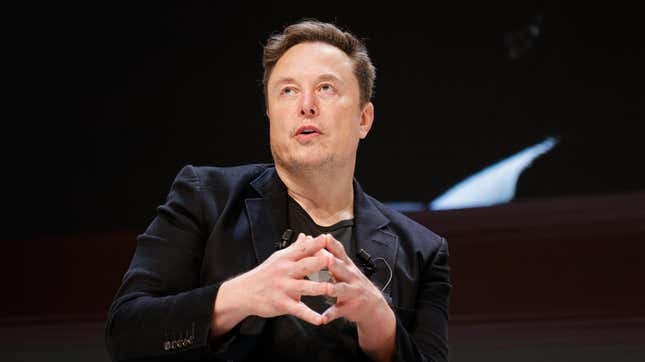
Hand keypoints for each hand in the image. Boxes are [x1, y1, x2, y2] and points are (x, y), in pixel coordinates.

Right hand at [222, 233, 333, 325]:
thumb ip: (295, 248)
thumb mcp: (278, 258)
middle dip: (319, 262)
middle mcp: (286, 271)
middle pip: (305, 265)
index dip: (315, 243)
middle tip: (333, 259)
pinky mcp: (282, 304)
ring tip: (331, 288)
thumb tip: (307, 236)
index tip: (327, 238)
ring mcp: (284, 288)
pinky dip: (310, 316)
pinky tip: (320, 320)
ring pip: (304, 287)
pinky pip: (298, 310)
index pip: (303, 249)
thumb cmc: (264, 274)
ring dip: (318, 288)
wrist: (244, 292)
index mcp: (286, 259)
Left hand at [321, 234, 395, 360]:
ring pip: (341, 289)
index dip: (333, 244)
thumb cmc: (354, 283)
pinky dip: (330, 315)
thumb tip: (318, 240)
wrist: (373, 306)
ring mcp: (352, 293)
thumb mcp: (346, 269)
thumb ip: (332, 256)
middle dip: (334, 263)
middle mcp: (351, 278)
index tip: (324, 237)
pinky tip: (323, 319)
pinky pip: (339, 311)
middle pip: (342, 269)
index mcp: (347, 267)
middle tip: (326, 258)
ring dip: (334, 288)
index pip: (340, 253)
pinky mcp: (350, 307)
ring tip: (326, 289)